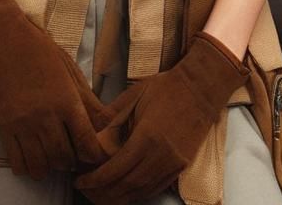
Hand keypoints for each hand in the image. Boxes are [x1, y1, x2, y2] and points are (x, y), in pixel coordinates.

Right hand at [0, 0, 110, 178]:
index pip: (87, 144)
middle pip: (64, 159)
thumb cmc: (40, 50)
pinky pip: (18, 163)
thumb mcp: (70, 70)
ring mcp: (24, 124)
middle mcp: (47, 117)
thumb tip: (107, 124)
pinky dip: (28, 168)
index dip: (94, 155)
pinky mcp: (5, 128)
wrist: (3, 39)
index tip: (93, 154)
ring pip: (41, 166)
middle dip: (72, 161)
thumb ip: (87, 100)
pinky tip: (33, 156)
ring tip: (53, 156)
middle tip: (73, 154)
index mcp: (67, 101)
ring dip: (50, 167)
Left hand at [74, 31, 249, 203]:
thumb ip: (112, 116)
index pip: (116, 169)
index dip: (96, 180)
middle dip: (103, 194)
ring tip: (100, 195)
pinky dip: (137, 194)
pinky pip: (155, 188)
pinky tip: (124, 192)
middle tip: (85, 191)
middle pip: (127, 186)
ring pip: (141, 192)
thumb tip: (90, 132)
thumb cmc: (166, 88)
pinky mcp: (181, 166)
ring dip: (118, 198)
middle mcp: (161, 156)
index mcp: (147, 137)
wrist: (201, 88)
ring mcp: (173, 164)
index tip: (80, 181)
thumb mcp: (134, 95)